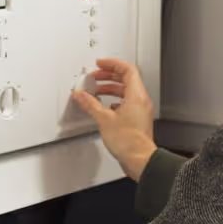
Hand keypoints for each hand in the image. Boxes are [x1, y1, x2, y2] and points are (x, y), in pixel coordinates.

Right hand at [70, 58, 156, 180]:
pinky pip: (127, 102)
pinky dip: (114, 100)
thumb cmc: (129, 142)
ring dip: (111, 88)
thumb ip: (90, 104)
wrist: (140, 160)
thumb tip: (81, 95)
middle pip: (127, 79)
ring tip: (96, 90)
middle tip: (95, 76)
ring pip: (126, 91)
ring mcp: (140, 110)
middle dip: (109, 75)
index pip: (127, 70)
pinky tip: (105, 107)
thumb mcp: (104, 119)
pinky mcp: (137, 120)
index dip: (112, 64)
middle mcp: (141, 101)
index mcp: (136, 95)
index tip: (100, 64)